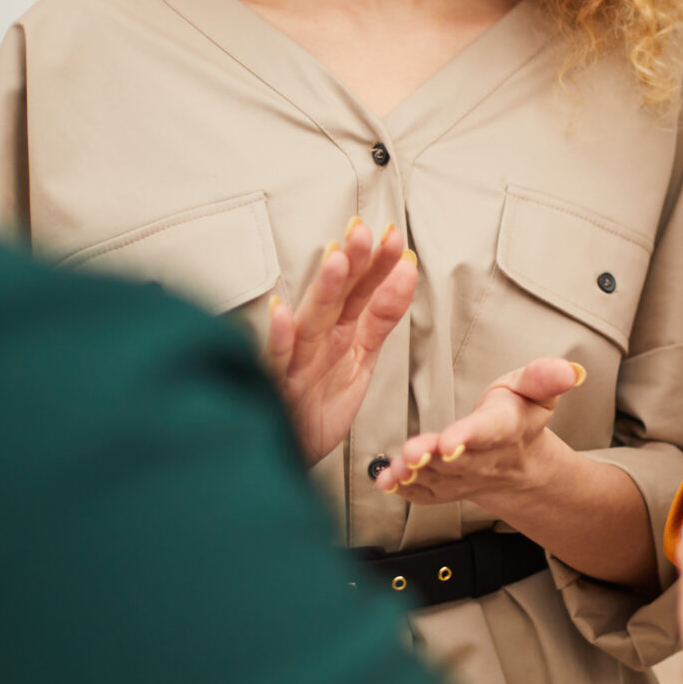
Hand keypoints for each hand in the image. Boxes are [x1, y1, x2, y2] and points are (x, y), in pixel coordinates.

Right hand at [268, 218, 415, 465]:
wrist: (288, 453)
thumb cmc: (319, 402)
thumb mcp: (361, 357)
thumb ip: (381, 316)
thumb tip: (406, 270)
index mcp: (339, 333)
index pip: (362, 292)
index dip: (377, 265)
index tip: (394, 236)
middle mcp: (316, 342)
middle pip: (337, 298)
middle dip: (352, 264)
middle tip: (365, 231)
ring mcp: (295, 363)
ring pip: (310, 322)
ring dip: (323, 290)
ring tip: (337, 259)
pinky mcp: (276, 389)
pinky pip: (277, 362)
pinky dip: (280, 339)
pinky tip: (283, 314)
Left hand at [376, 356, 585, 508]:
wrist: (519, 463)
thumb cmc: (520, 414)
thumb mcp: (535, 389)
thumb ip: (545, 378)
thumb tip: (570, 370)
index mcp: (505, 428)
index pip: (487, 431)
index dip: (468, 436)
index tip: (451, 441)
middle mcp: (483, 458)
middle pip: (455, 459)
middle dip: (431, 456)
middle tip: (410, 454)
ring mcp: (462, 478)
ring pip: (435, 477)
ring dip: (412, 473)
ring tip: (393, 468)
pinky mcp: (443, 489)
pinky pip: (422, 494)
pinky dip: (403, 490)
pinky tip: (385, 481)